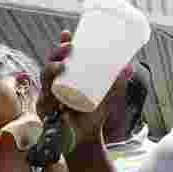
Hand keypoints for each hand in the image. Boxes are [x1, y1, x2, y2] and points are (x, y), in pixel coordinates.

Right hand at [38, 30, 132, 150]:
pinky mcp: (47, 111)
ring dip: (51, 69)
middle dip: (56, 53)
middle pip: (50, 63)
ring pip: (44, 77)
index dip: (62, 44)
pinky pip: (44, 99)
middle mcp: (55, 83)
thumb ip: (116, 83)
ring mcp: (49, 95)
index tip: (68, 33)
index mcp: (67, 77)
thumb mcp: (107, 97)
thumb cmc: (94, 115)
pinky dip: (47, 94)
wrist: (87, 138)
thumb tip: (129, 66)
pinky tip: (51, 89)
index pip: (62, 57)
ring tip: (62, 66)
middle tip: (69, 48)